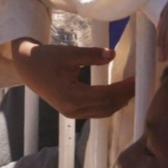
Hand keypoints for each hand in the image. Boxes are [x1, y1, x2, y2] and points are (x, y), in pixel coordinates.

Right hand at [11, 39, 135, 118]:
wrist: (28, 67)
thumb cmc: (46, 58)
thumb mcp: (69, 53)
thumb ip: (91, 55)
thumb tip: (112, 54)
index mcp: (72, 97)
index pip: (105, 95)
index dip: (123, 88)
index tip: (137, 79)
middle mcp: (73, 110)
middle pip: (107, 107)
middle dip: (125, 96)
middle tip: (139, 83)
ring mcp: (72, 113)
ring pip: (103, 112)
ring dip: (119, 101)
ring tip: (132, 88)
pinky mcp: (72, 111)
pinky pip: (96, 111)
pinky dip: (110, 103)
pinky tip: (119, 94)